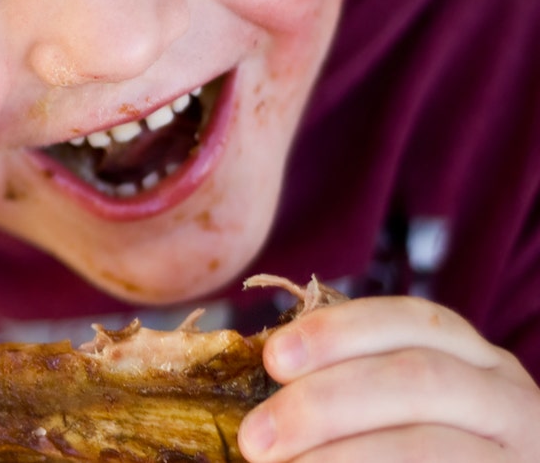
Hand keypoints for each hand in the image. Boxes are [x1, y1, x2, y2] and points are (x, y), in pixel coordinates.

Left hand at [238, 296, 539, 460]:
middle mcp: (509, 401)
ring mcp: (519, 457)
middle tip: (257, 437)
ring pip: (427, 445)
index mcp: (477, 361)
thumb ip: (346, 385)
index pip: (413, 322)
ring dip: (341, 456)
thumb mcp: (394, 409)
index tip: (273, 357)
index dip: (338, 332)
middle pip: (419, 379)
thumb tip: (264, 367)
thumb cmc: (411, 451)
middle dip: (325, 402)